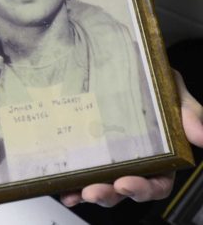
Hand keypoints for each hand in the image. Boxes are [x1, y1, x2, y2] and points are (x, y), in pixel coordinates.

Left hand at [61, 69, 202, 206]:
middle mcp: (135, 160)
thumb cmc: (155, 82)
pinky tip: (64, 187)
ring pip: (102, 184)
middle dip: (109, 194)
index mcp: (161, 155)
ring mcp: (110, 156)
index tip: (126, 183)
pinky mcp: (89, 148)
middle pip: (124, 188)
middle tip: (95, 189)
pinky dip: (72, 184)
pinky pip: (81, 171)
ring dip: (89, 192)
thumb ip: (189, 113)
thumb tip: (201, 136)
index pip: (156, 183)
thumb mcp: (175, 92)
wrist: (128, 60)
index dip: (142, 189)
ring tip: (77, 190)